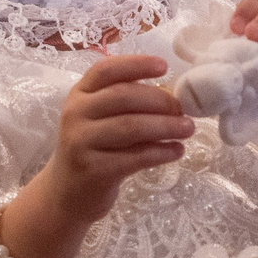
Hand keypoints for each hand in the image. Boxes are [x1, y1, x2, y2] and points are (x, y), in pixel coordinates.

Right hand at [27, 54, 191, 231]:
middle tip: (183, 109)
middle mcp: (76, 114)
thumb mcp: (99, 119)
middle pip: (123, 96)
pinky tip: (177, 151)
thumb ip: (125, 102)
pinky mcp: (94, 170)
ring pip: (131, 127)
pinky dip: (162, 152)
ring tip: (188, 129)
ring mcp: (81, 142)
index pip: (106, 70)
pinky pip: (136, 157)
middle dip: (160, 100)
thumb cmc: (93, 148)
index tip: (164, 66)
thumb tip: (173, 94)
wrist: (68, 193)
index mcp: (79, 94)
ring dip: (166, 126)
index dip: (136, 64)